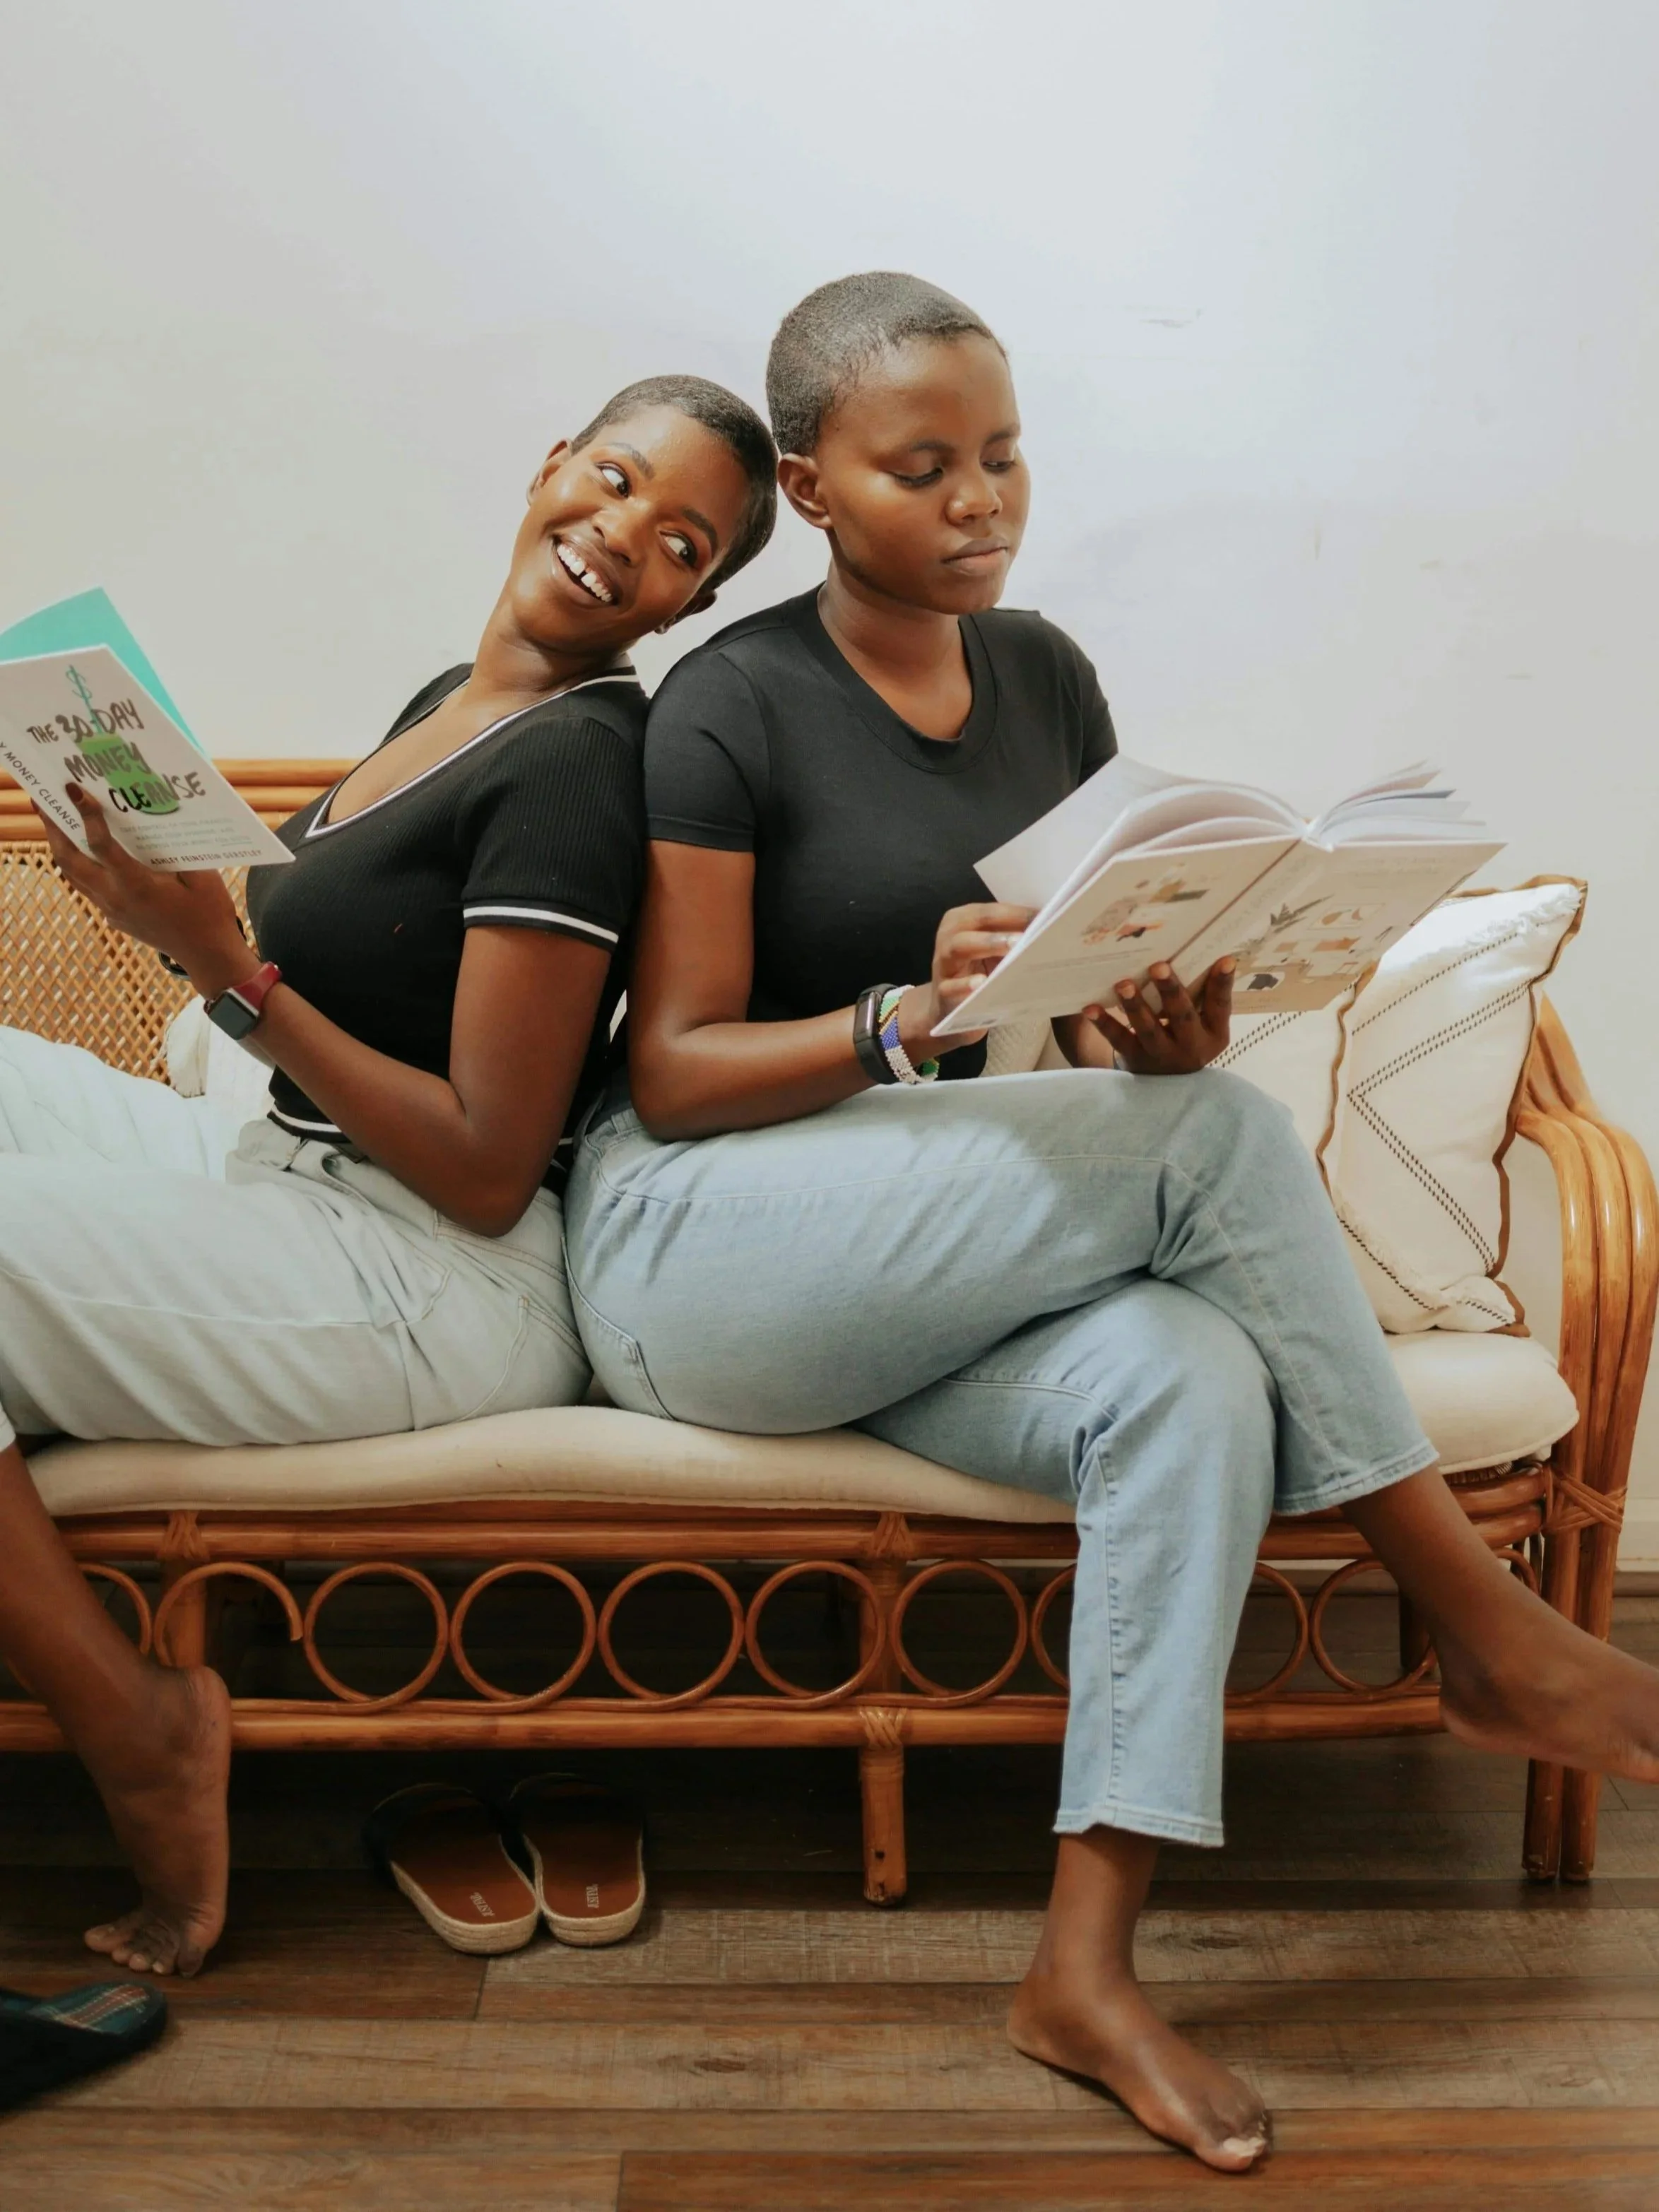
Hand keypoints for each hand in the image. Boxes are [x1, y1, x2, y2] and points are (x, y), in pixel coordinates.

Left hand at [36, 784, 256, 998]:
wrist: (207, 954)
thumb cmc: (209, 912)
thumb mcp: (201, 876)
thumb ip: (176, 848)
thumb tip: (156, 817)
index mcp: (137, 886)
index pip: (102, 847)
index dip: (87, 816)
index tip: (75, 790)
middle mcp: (116, 899)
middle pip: (69, 861)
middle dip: (53, 828)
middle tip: (43, 798)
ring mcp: (111, 910)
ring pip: (71, 873)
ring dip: (59, 844)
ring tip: (51, 817)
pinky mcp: (113, 915)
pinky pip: (85, 886)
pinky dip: (76, 862)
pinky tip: (78, 846)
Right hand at [896, 901, 1036, 1060]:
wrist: (949, 1008)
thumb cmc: (978, 972)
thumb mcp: (993, 952)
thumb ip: (1012, 937)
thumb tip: (1052, 928)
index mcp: (963, 920)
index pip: (992, 911)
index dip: (1020, 912)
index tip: (1049, 914)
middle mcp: (949, 935)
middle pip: (975, 922)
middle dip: (1006, 923)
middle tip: (1034, 929)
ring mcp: (943, 963)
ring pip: (960, 946)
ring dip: (988, 944)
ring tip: (1015, 947)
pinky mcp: (941, 992)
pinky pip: (950, 986)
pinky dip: (965, 985)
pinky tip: (982, 984)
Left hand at [1085, 959, 1233, 1074]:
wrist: (1166, 1083)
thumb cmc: (1186, 1038)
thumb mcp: (1206, 1025)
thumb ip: (1208, 996)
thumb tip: (1219, 957)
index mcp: (1212, 1033)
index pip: (1220, 1006)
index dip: (1222, 984)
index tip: (1226, 960)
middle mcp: (1190, 1047)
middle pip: (1182, 1017)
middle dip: (1171, 991)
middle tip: (1159, 966)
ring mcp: (1161, 1055)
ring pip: (1149, 1030)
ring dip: (1135, 1006)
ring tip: (1123, 984)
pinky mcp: (1135, 1059)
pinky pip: (1118, 1040)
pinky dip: (1104, 1023)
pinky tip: (1090, 1008)